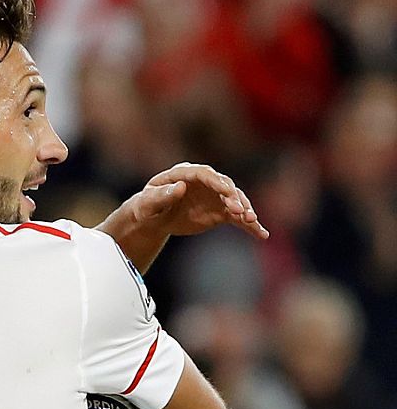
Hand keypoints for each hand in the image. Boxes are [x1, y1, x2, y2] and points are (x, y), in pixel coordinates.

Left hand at [124, 163, 268, 240]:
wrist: (154, 219)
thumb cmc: (147, 206)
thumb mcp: (148, 202)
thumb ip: (162, 195)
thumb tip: (180, 187)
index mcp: (185, 174)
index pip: (204, 174)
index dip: (216, 182)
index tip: (226, 191)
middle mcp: (205, 182)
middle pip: (224, 186)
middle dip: (233, 197)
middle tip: (240, 210)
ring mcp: (215, 196)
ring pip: (235, 200)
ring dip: (245, 209)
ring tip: (251, 221)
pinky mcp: (221, 211)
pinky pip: (238, 217)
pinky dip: (249, 225)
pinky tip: (261, 234)